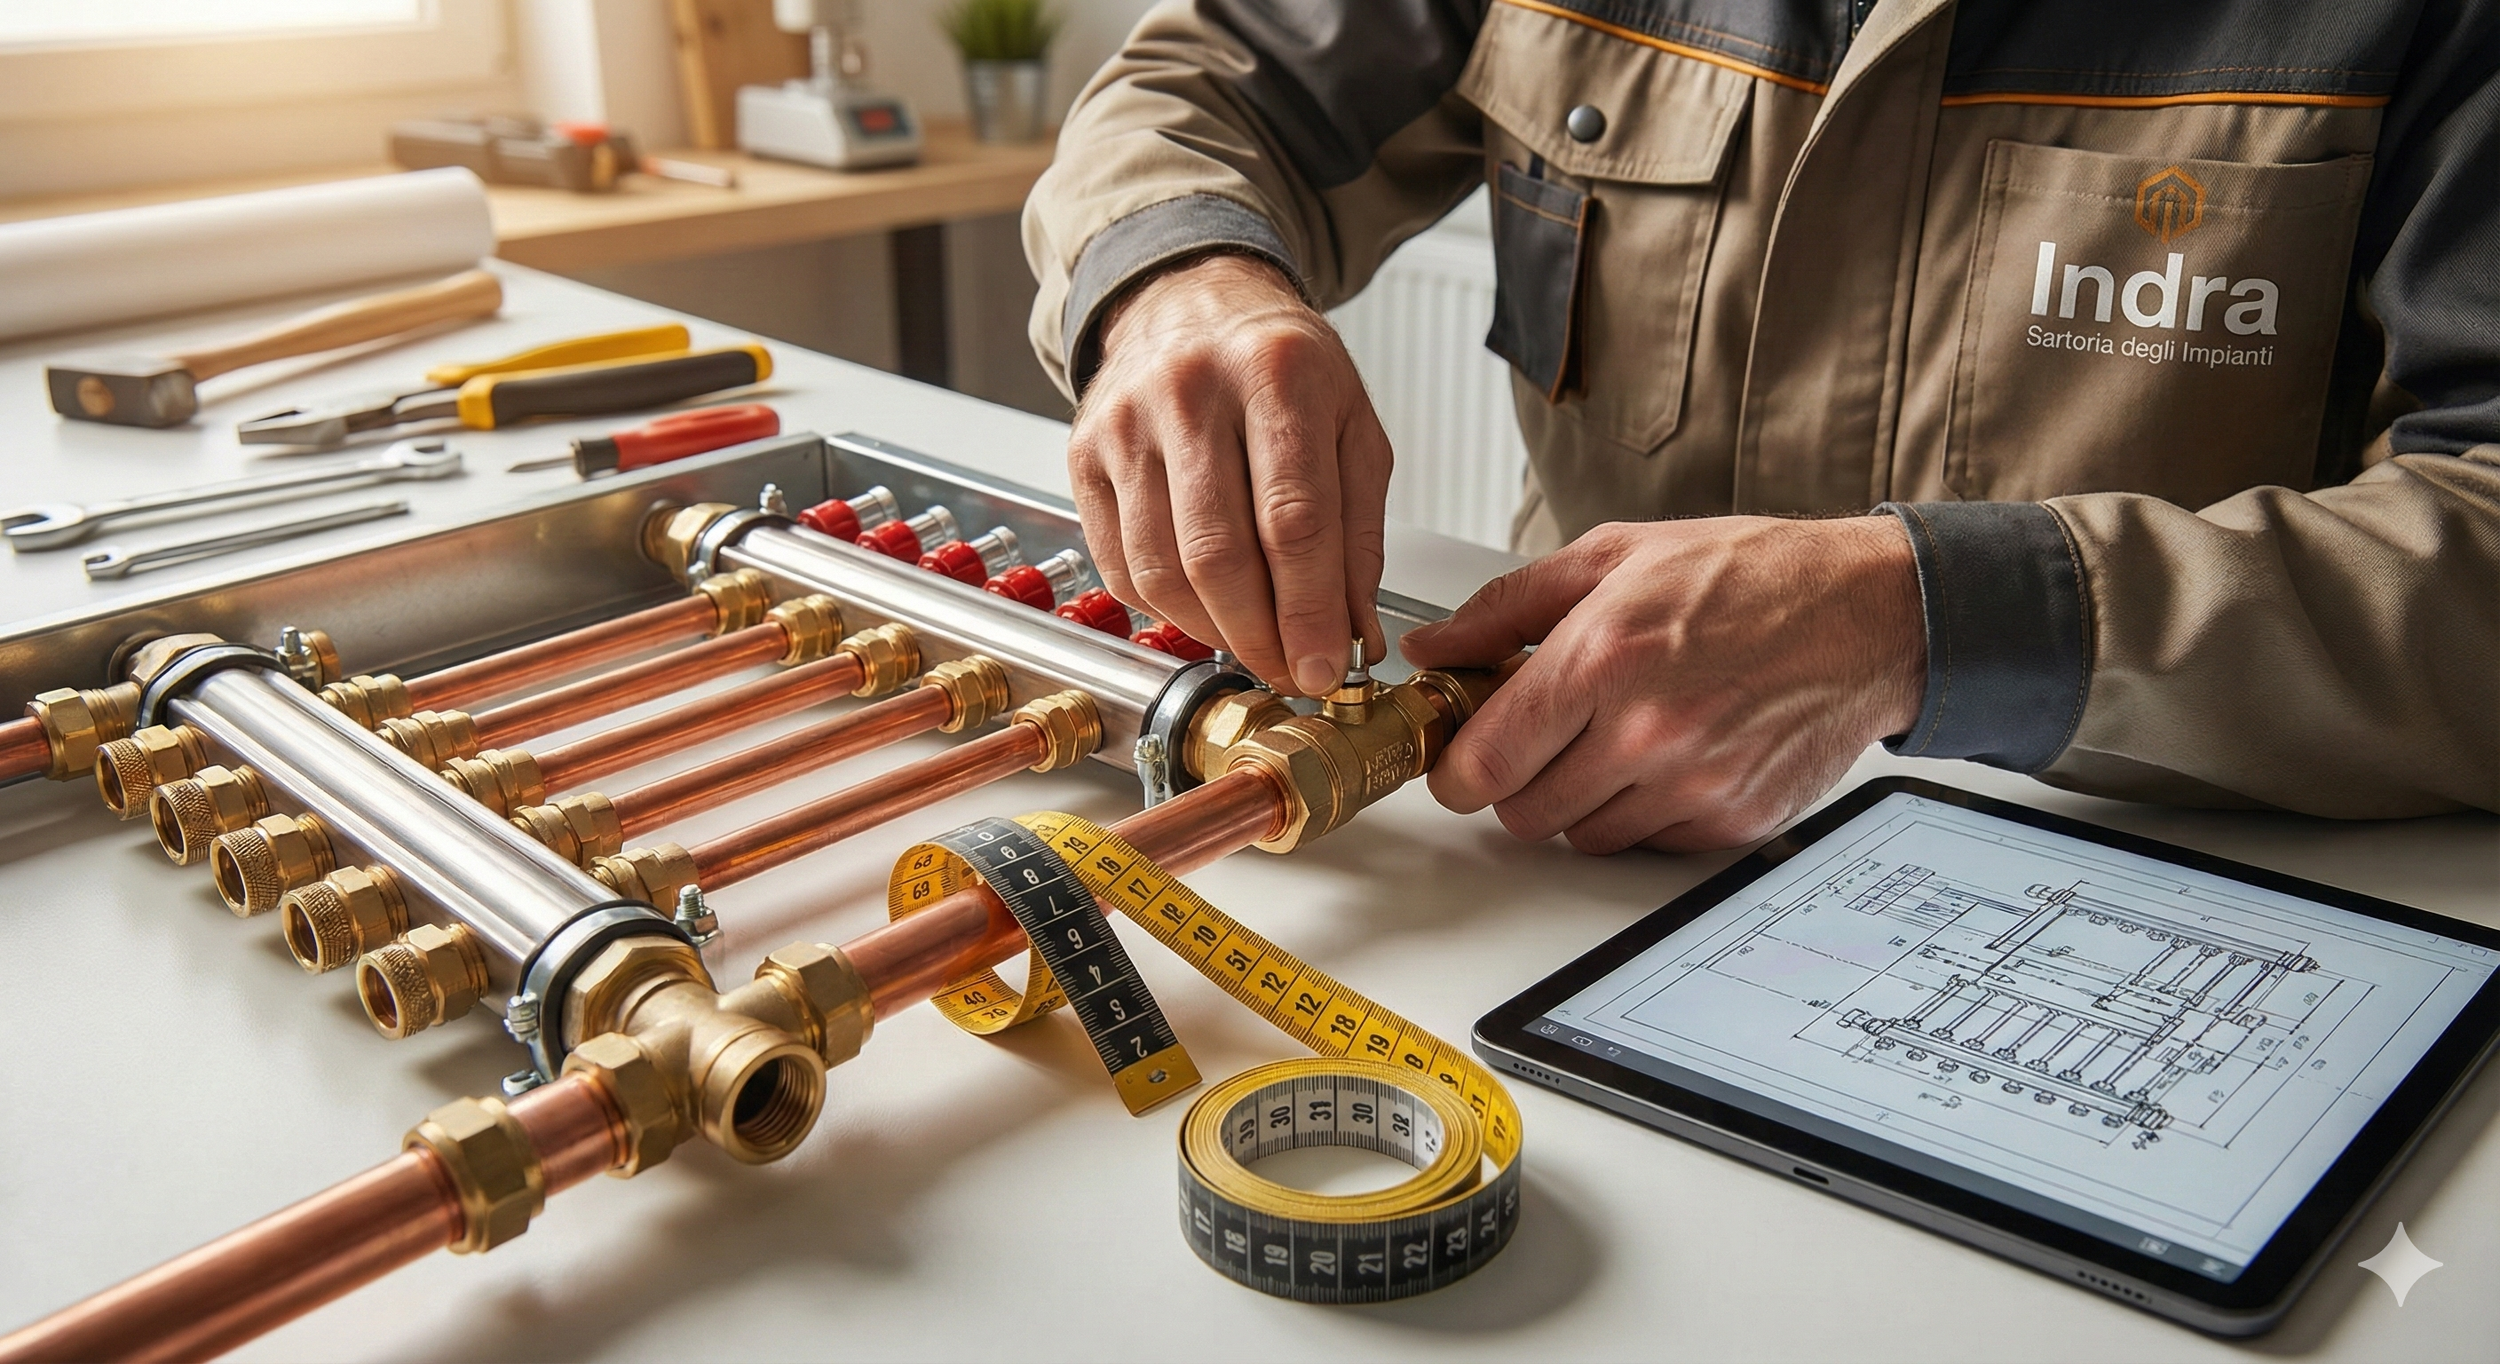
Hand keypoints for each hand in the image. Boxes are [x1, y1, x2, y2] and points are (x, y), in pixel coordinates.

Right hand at [1071, 253, 1390, 694]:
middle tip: (1289, 671)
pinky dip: (1164, 608)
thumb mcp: (1352, 429)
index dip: (1309, 611)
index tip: (1324, 668)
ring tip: (1251, 643)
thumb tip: (1352, 637)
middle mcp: (1191, 391)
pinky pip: (1119, 565)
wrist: (1190, 300)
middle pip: (1218, 554)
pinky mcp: (1083, 454)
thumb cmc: (1282, 368)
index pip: (1293, 521)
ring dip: (1211, 631)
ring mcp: (1126, 423)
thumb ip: (1358, 536)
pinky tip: (1201, 607)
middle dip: (1259, 636)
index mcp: (1277, 374)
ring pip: (1161, 569)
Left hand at [1398, 516, 1926, 852]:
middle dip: (1518, 781)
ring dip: (1580, 799)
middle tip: (1544, 737)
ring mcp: (1694, 784)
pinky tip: (1667, 756)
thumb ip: (1507, 607)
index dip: (1456, 770)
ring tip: (1617, 736)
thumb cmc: (1749, 576)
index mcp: (1602, 659)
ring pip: (1582, 836)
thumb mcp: (1614, 557)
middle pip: (1523, 813)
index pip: (1485, 764)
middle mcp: (1646, 733)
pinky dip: (1642, 812)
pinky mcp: (1732, 820)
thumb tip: (1436, 648)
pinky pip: (1647, 844)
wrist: (1867, 613)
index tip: (1458, 759)